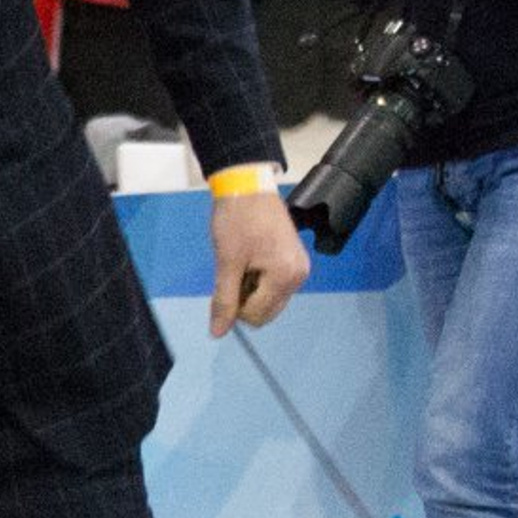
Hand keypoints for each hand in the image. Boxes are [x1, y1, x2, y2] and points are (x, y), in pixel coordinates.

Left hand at [209, 188, 308, 336]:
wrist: (248, 184)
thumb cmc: (236, 220)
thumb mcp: (227, 262)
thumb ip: (224, 300)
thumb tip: (218, 333)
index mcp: (286, 277)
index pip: (256, 315)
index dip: (234, 305)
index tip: (227, 277)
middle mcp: (299, 276)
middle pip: (266, 311)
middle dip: (245, 298)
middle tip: (235, 269)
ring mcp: (299, 268)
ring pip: (269, 300)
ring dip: (250, 289)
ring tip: (243, 261)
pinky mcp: (295, 260)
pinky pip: (274, 285)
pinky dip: (258, 280)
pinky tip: (251, 259)